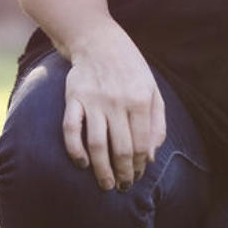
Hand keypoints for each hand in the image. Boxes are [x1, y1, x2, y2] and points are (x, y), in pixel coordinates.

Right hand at [62, 26, 167, 190]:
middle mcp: (116, 102)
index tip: (136, 177)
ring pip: (96, 145)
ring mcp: (93, 100)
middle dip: (122, 174)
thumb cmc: (130, 68)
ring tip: (105, 184)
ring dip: (100, 169)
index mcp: (139, 100)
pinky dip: (74, 150)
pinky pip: (71, 129)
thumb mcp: (152, 90)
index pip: (140, 144)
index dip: (138, 166)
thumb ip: (156, 122)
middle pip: (120, 149)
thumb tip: (150, 157)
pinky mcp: (73, 98)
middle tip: (122, 187)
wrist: (98, 40)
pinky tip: (81, 163)